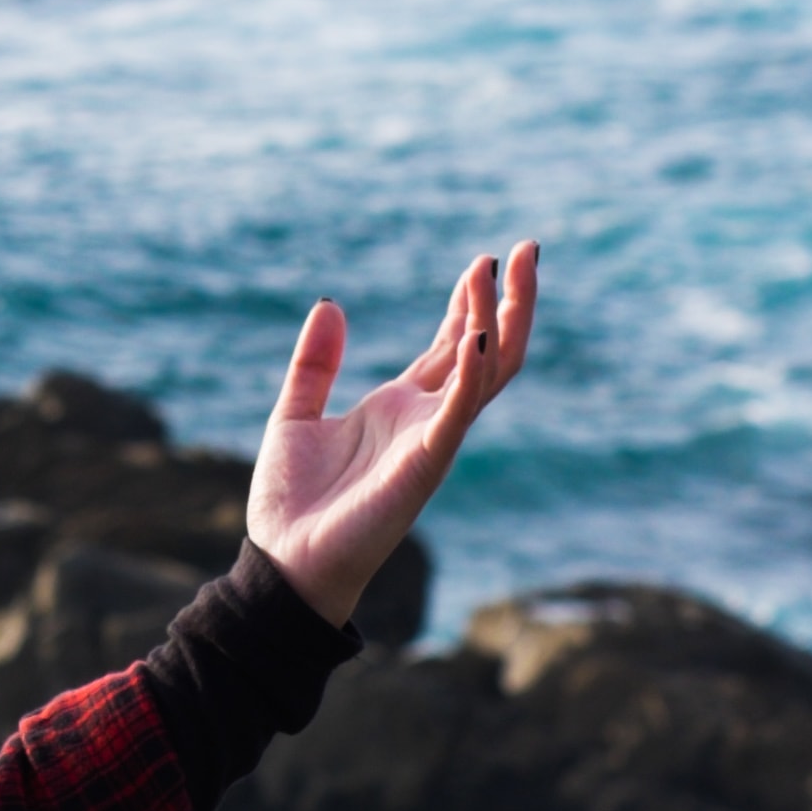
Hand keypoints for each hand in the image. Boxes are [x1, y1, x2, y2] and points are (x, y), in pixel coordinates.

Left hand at [246, 242, 539, 628]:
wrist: (284, 562)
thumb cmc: (292, 503)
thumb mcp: (295, 414)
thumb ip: (315, 363)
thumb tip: (330, 303)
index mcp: (399, 407)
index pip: (450, 343)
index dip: (469, 300)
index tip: (485, 259)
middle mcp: (426, 419)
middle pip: (485, 349)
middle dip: (509, 300)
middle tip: (527, 249)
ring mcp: (432, 439)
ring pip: (485, 370)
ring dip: (496, 318)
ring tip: (500, 269)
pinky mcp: (425, 462)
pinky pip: (458, 411)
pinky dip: (470, 371)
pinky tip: (476, 334)